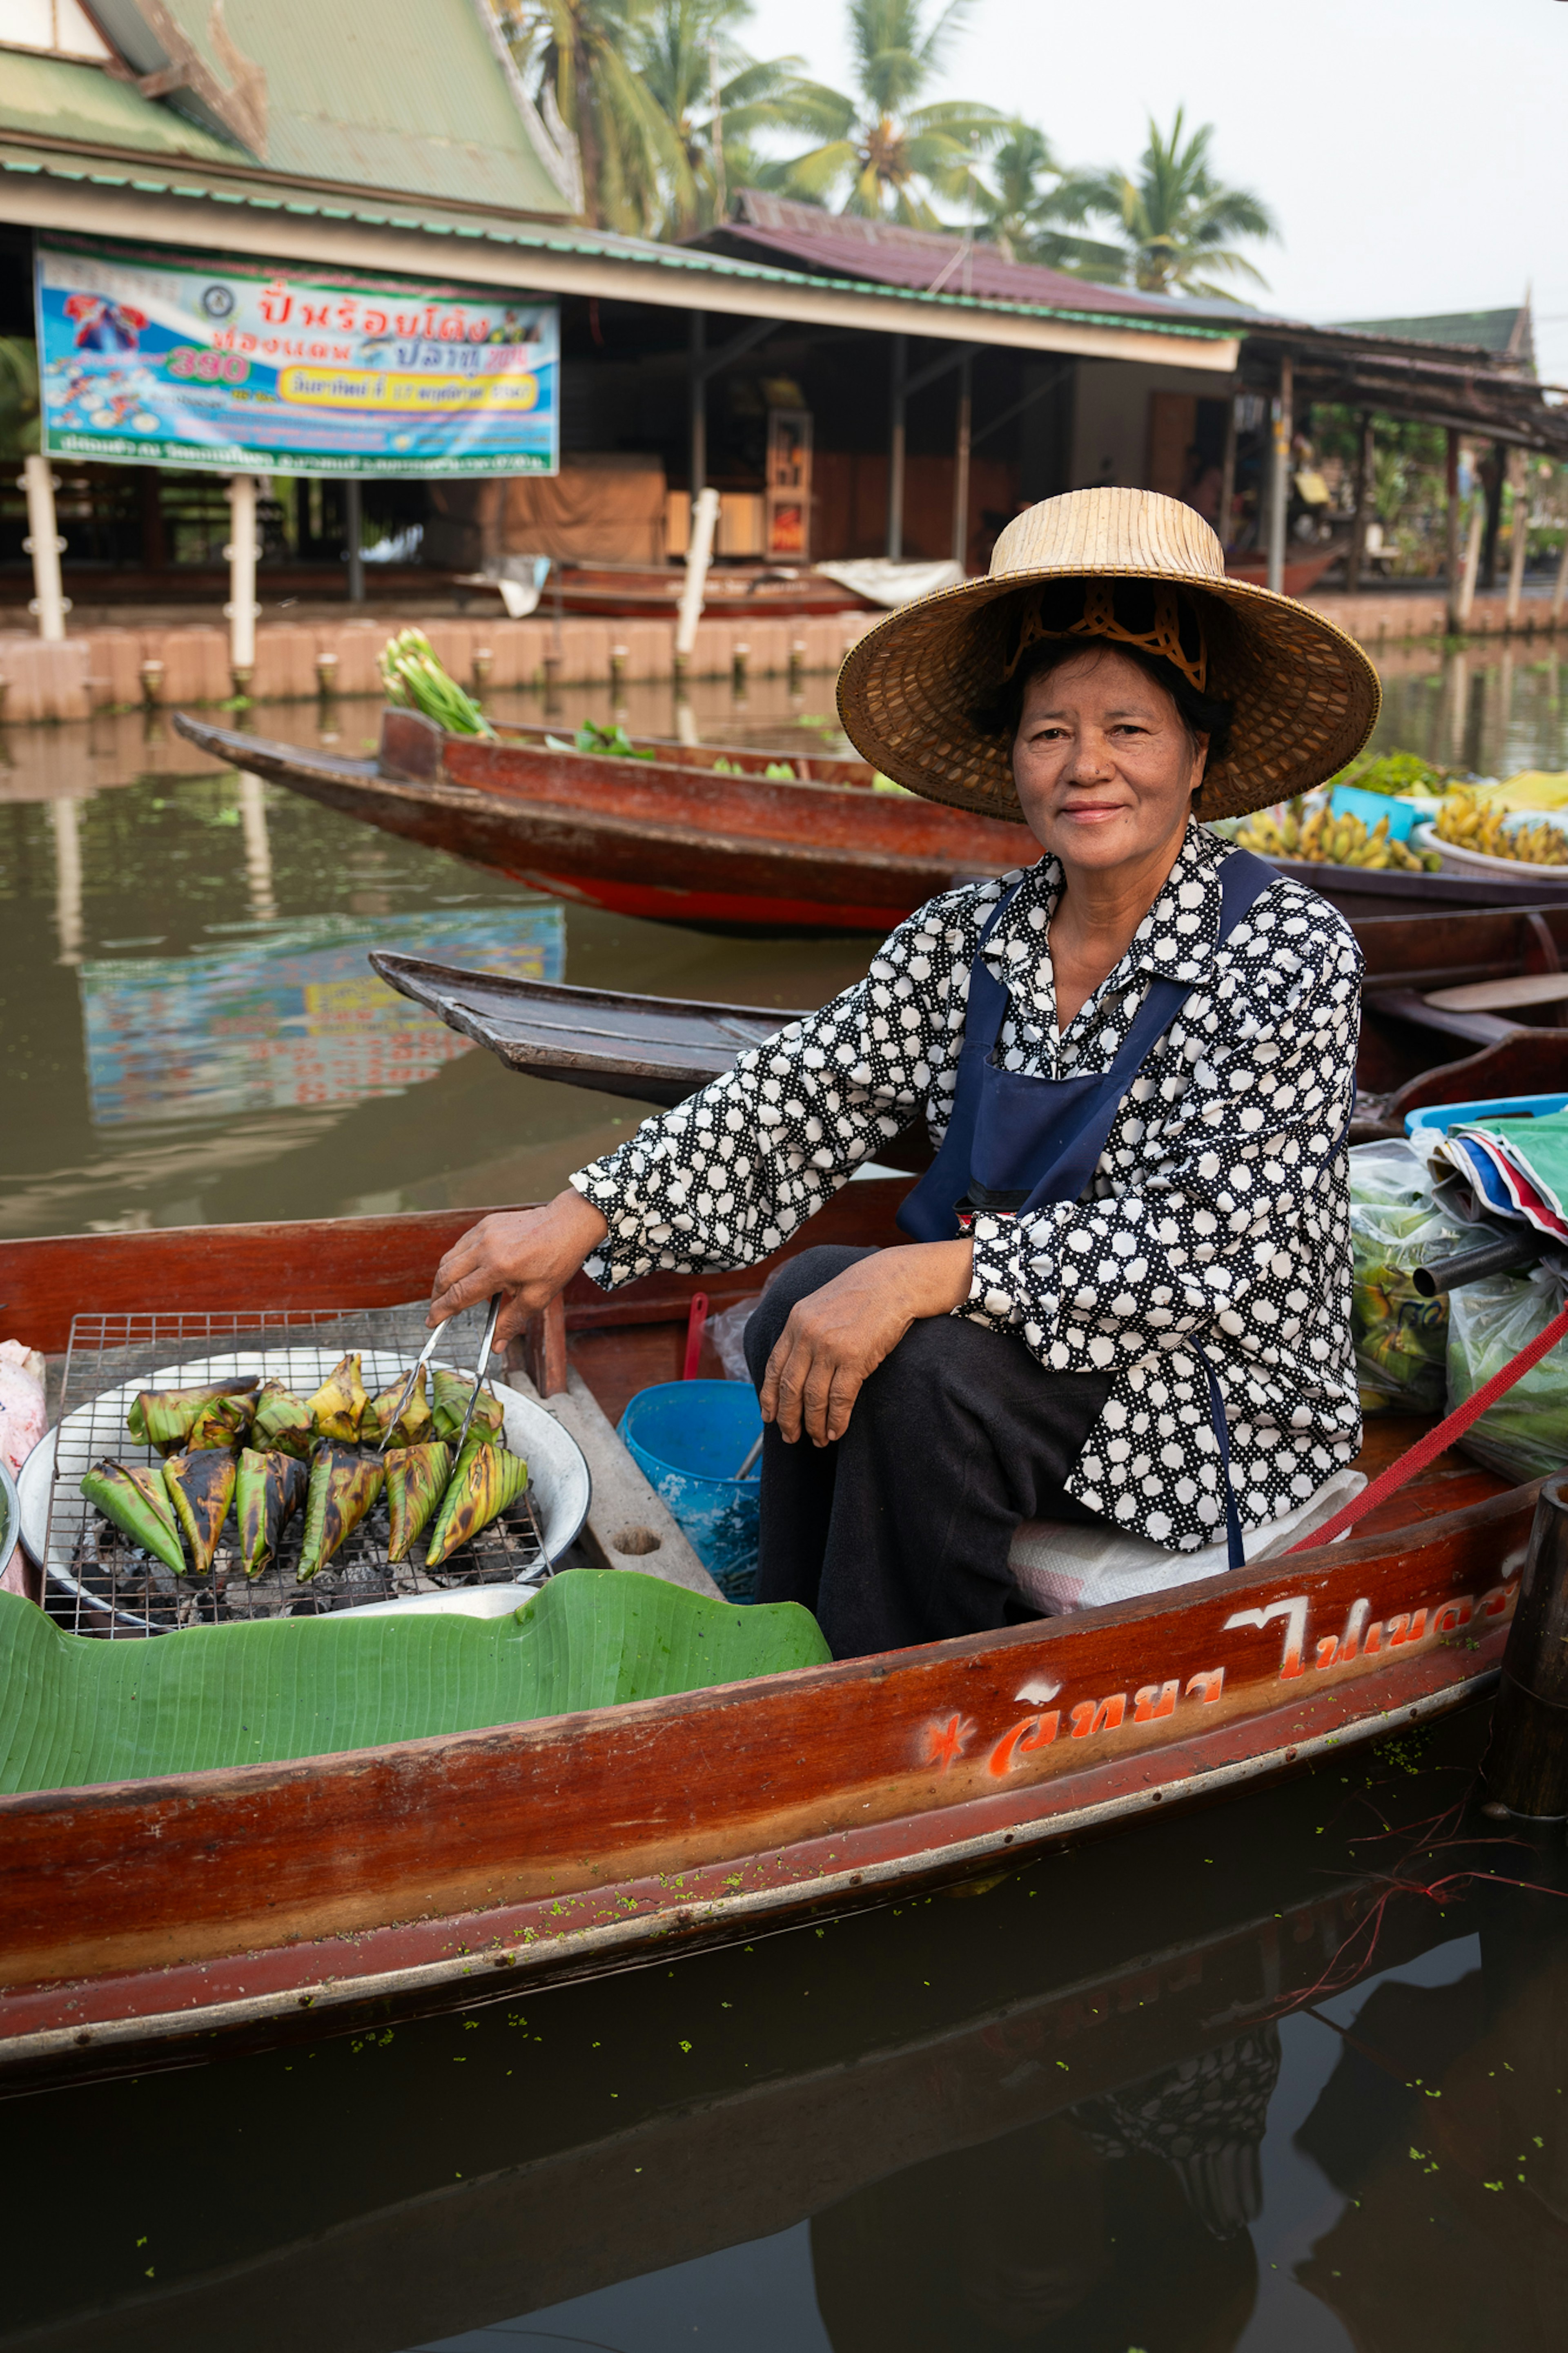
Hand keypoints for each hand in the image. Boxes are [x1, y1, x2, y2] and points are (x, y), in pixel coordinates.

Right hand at [428, 1188, 609, 1346]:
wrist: (567, 1224)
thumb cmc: (555, 1261)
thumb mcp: (538, 1298)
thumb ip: (512, 1322)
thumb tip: (497, 1346)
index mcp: (499, 1269)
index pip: (459, 1295)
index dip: (441, 1311)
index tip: (431, 1322)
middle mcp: (486, 1248)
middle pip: (445, 1275)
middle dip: (437, 1296)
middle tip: (438, 1310)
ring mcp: (483, 1232)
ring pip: (449, 1258)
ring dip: (444, 1278)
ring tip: (449, 1294)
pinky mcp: (486, 1223)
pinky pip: (461, 1245)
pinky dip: (456, 1261)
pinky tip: (465, 1272)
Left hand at [760, 1241, 972, 1446]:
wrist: (894, 1281)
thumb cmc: (862, 1294)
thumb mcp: (821, 1305)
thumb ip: (805, 1331)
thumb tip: (797, 1365)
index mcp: (796, 1321)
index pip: (774, 1367)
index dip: (769, 1396)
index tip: (768, 1416)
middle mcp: (807, 1334)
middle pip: (789, 1387)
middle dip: (787, 1418)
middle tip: (790, 1437)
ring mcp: (830, 1346)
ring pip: (813, 1397)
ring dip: (813, 1424)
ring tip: (818, 1439)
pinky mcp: (855, 1357)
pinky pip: (840, 1398)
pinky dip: (836, 1419)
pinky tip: (836, 1431)